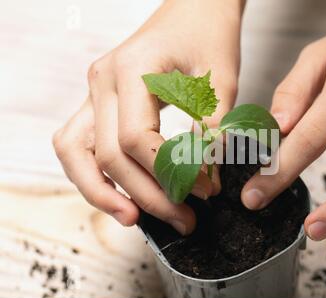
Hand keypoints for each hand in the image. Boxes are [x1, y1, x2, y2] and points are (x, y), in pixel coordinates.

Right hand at [53, 0, 243, 233]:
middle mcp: (103, 82)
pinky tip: (124, 192)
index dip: (169, 173)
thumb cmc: (207, 33)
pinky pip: (83, 144)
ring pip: (76, 153)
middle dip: (144, 195)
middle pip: (107, 155)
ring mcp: (96, 91)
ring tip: (133, 217)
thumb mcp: (220, 80)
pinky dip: (97, 173)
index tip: (203, 191)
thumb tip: (206, 179)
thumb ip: (212, 130)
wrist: (195, 8)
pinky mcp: (101, 101)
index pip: (135, 139)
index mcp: (131, 70)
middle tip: (180, 219)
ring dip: (101, 191)